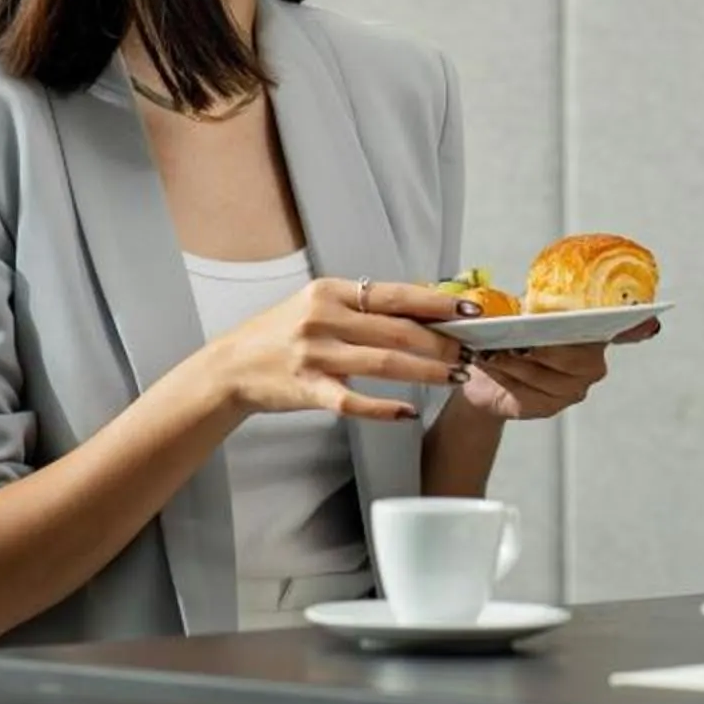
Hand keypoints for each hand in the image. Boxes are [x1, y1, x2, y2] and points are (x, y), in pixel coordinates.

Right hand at [204, 276, 470, 422]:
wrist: (231, 366)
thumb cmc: (282, 333)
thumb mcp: (318, 305)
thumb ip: (363, 305)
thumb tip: (420, 306)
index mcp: (331, 292)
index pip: (395, 295)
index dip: (436, 302)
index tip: (469, 309)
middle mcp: (324, 318)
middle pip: (397, 330)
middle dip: (441, 341)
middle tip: (472, 351)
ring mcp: (315, 355)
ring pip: (384, 364)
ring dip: (426, 371)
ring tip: (455, 377)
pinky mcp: (308, 389)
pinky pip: (354, 402)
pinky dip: (384, 408)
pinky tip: (408, 411)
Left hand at [458, 318, 658, 421]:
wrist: (481, 367)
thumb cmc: (509, 333)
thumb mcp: (520, 309)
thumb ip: (536, 305)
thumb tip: (521, 307)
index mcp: (591, 331)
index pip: (625, 328)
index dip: (638, 326)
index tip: (650, 320)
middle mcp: (591, 362)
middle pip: (577, 357)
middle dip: (544, 347)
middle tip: (518, 337)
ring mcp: (573, 388)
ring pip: (546, 375)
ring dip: (516, 362)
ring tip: (491, 350)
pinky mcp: (549, 407)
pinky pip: (528, 393)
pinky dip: (506, 377)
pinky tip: (491, 366)